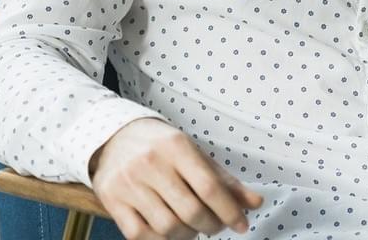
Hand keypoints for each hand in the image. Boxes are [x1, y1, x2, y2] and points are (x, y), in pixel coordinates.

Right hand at [89, 117, 263, 239]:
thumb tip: (256, 203)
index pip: (209, 187)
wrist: (114, 137)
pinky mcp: (111, 199)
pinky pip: (139, 235)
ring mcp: (129, 182)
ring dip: (186, 235)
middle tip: (215, 226)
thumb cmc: (162, 148)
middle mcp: (150, 162)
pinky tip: (167, 232)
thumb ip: (224, 180)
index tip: (242, 225)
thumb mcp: (194, 154)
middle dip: (211, 226)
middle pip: (190, 211)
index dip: (229, 211)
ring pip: (167, 227)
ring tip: (191, 227)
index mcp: (176, 146)